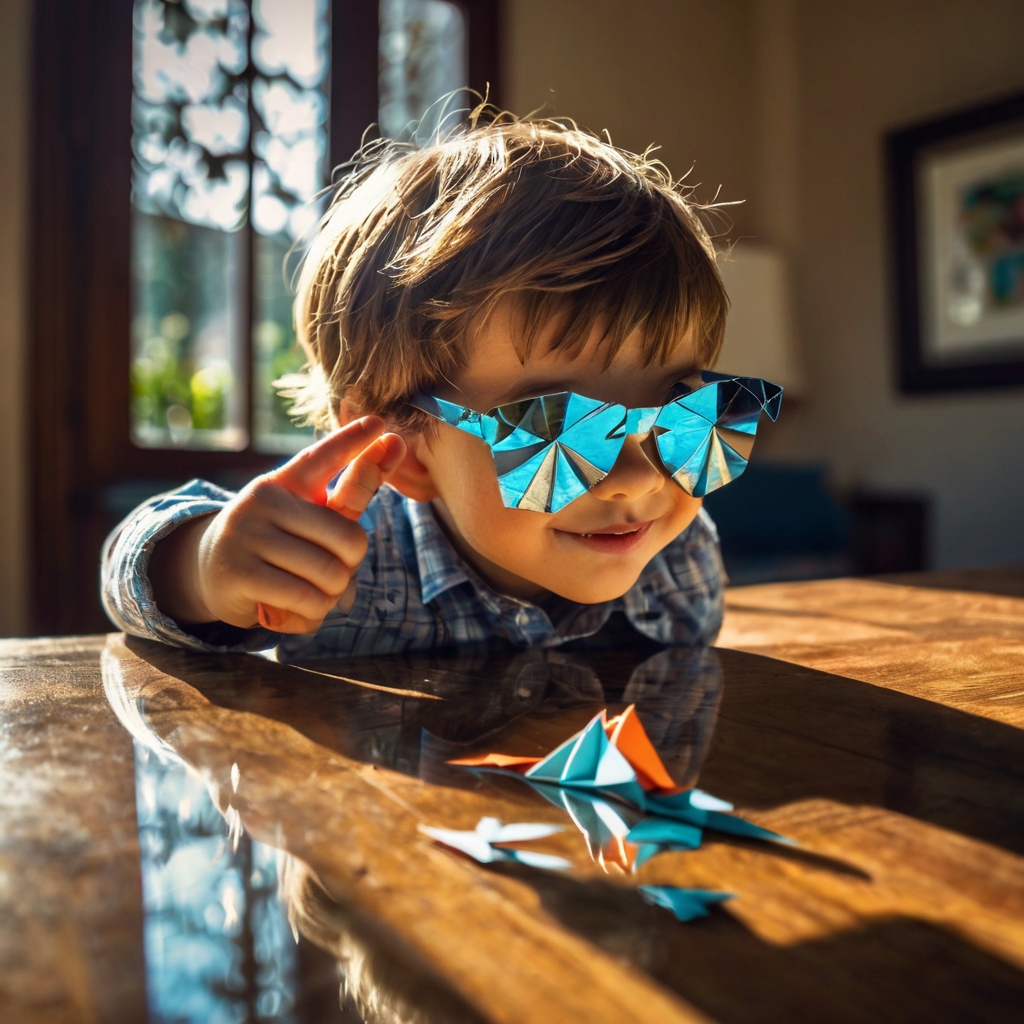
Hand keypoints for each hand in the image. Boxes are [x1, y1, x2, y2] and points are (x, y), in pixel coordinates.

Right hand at [151, 416, 406, 633]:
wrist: (208, 570)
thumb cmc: (275, 541)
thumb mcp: (307, 514)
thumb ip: (351, 490)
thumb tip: (393, 445)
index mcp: (286, 480)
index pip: (322, 457)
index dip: (352, 441)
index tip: (380, 423)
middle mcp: (264, 498)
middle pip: (348, 538)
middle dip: (350, 566)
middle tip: (332, 572)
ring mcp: (247, 533)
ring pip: (329, 574)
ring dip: (331, 595)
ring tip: (312, 592)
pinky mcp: (239, 572)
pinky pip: (305, 600)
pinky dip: (313, 614)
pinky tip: (299, 610)